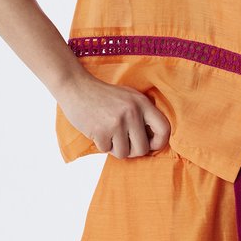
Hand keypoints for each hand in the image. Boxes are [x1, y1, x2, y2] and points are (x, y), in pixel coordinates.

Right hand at [56, 71, 171, 158]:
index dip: (159, 142)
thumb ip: (143, 114)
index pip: (164, 129)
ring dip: (116, 149)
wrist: (76, 87)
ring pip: (124, 153)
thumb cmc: (104, 95)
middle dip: (133, 150)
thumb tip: (155, 141)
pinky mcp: (101, 131)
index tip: (150, 144)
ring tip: (109, 135)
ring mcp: (116, 122)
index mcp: (142, 103)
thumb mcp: (129, 97)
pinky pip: (107, 150)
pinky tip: (98, 131)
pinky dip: (102, 145)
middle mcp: (132, 112)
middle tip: (124, 142)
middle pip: (142, 149)